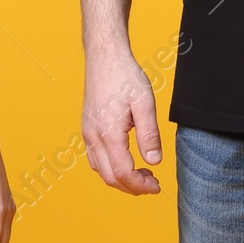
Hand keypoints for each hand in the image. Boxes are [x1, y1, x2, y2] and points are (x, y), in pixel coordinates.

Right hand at [81, 48, 162, 194]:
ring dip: (120, 178)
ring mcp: (87, 132)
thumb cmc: (125, 75)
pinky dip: (110, 167)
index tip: (157, 186)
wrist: (104, 55)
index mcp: (108, 133)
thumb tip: (154, 162)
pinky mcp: (87, 127)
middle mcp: (93, 136)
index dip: (140, 186)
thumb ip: (149, 135)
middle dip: (131, 187)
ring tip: (142, 172)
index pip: (123, 173)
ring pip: (100, 170)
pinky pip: (95, 157)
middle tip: (152, 183)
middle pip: (109, 177)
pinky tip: (125, 159)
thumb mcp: (145, 103)